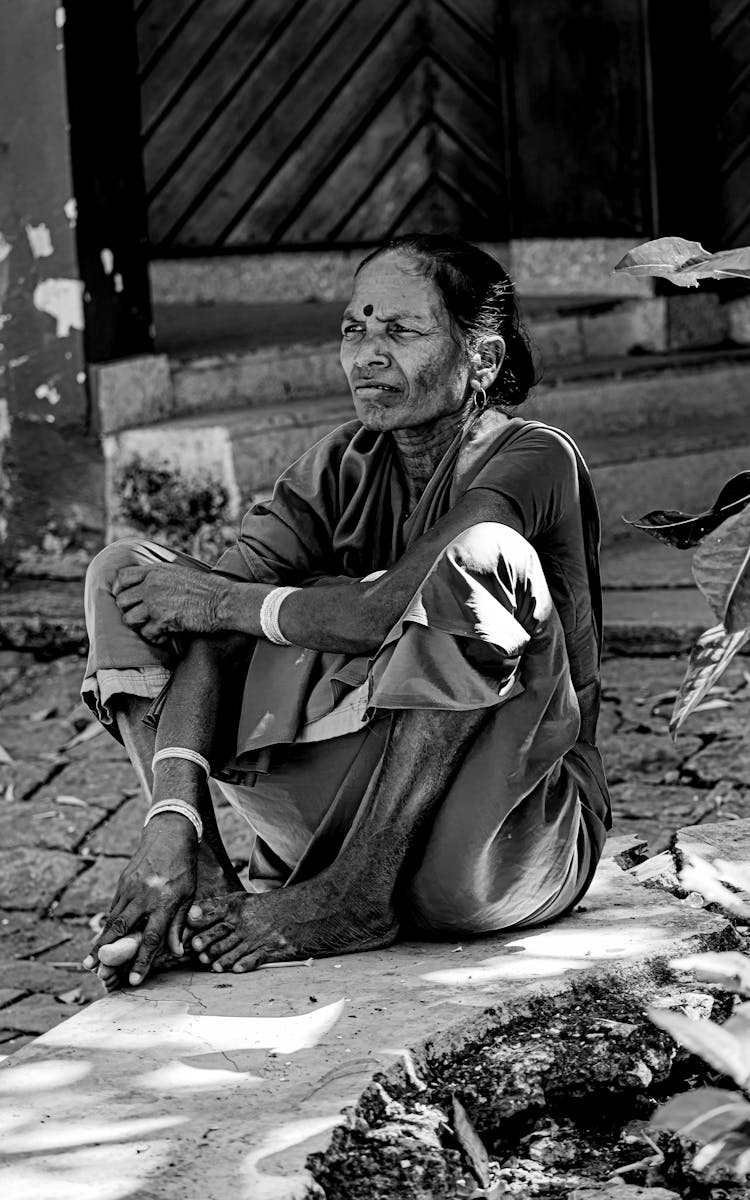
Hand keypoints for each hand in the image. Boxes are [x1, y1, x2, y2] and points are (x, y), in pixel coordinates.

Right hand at [84, 815, 198, 985]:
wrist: (169, 836)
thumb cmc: (183, 869)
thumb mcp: (188, 895)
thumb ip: (179, 924)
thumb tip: (176, 951)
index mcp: (165, 901)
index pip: (152, 936)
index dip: (143, 960)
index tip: (135, 979)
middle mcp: (145, 896)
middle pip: (123, 929)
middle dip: (108, 953)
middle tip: (97, 972)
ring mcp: (131, 887)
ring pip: (113, 919)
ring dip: (101, 941)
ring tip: (90, 960)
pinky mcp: (123, 882)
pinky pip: (114, 907)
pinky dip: (108, 923)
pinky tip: (102, 937)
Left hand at [112, 565, 226, 639]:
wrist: (223, 601)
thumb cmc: (207, 588)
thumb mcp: (179, 572)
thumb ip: (159, 576)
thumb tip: (145, 584)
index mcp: (155, 570)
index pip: (121, 577)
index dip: (121, 590)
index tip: (128, 598)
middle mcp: (151, 585)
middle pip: (121, 601)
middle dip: (129, 610)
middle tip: (142, 616)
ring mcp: (155, 602)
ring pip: (129, 619)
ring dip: (140, 626)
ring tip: (153, 626)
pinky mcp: (163, 620)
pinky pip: (146, 633)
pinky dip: (155, 637)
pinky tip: (165, 634)